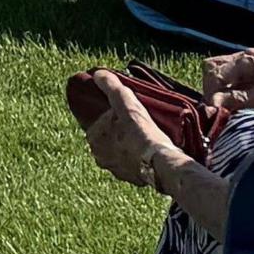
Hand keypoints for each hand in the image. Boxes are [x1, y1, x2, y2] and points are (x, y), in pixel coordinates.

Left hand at [75, 72, 185, 193]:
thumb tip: (98, 74)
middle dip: (120, 131)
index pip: (98, 124)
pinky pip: (134, 164)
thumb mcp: (124, 102)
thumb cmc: (139, 132)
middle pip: (109, 138)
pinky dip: (139, 157)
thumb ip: (110, 86)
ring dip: (129, 145)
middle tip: (136, 123)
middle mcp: (100, 158)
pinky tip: (149, 150)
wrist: (160, 162)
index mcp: (93, 139)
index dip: (112, 117)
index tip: (126, 113)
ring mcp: (116, 170)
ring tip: (145, 135)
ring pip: (121, 152)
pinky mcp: (133, 179)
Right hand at [204, 49, 253, 110]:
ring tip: (222, 106)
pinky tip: (230, 101)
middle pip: (212, 66)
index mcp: (251, 58)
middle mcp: (246, 55)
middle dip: (210, 88)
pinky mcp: (250, 69)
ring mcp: (247, 60)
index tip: (211, 111)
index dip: (210, 91)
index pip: (216, 70)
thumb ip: (240, 99)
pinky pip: (228, 76)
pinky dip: (224, 88)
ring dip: (216, 88)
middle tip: (215, 109)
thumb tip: (212, 105)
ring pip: (217, 70)